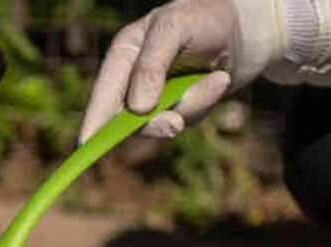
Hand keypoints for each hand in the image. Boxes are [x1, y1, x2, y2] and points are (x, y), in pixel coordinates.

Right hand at [79, 0, 234, 142]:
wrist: (244, 27)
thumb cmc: (204, 18)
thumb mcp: (175, 29)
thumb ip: (152, 66)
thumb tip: (137, 109)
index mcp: (124, 54)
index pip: (103, 93)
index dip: (94, 120)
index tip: (86, 144)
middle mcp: (135, 78)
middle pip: (129, 118)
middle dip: (155, 122)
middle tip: (175, 122)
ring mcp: (157, 95)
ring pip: (163, 121)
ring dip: (193, 104)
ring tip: (218, 78)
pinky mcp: (180, 106)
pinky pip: (187, 118)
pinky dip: (206, 102)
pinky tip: (219, 80)